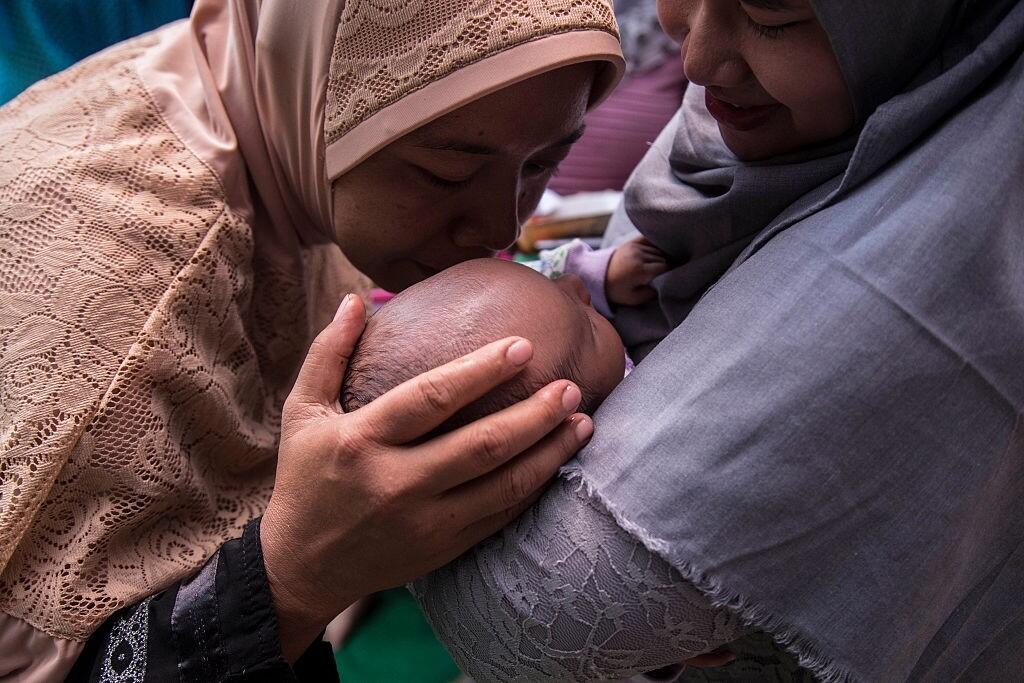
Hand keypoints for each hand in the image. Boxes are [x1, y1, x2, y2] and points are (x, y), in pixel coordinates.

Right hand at [262, 294, 593, 660]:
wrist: (303, 566)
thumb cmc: (306, 478)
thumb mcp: (302, 412)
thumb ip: (329, 353)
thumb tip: (358, 299)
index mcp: (362, 440)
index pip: (432, 398)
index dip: (482, 371)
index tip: (523, 346)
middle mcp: (397, 483)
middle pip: (481, 445)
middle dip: (534, 414)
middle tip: (570, 386)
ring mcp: (424, 521)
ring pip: (502, 485)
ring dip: (549, 452)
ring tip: (583, 421)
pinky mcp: (443, 547)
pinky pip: (500, 516)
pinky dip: (533, 488)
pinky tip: (557, 461)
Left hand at [605, 236, 668, 305]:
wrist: (598, 276)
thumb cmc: (617, 290)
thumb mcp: (634, 298)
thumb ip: (653, 293)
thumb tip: (668, 285)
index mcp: (639, 270)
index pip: (665, 268)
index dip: (668, 274)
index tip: (666, 280)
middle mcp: (638, 255)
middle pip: (663, 258)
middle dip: (664, 266)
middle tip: (659, 275)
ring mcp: (635, 246)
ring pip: (658, 250)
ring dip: (660, 258)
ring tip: (653, 267)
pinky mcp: (632, 241)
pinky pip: (651, 241)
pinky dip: (655, 246)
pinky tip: (654, 254)